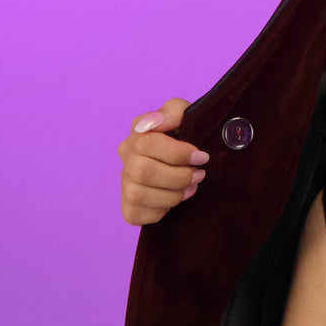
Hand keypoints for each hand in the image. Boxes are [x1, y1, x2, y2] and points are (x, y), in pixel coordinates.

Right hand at [117, 98, 202, 224]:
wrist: (191, 162)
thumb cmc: (188, 136)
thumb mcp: (187, 115)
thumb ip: (174, 111)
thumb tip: (157, 120)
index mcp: (138, 130)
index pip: (147, 143)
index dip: (178, 153)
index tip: (202, 157)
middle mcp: (126, 155)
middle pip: (142, 171)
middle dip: (178, 176)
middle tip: (199, 175)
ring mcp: (124, 181)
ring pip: (137, 194)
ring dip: (172, 195)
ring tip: (190, 187)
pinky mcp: (127, 207)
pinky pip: (135, 215)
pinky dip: (160, 211)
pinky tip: (173, 200)